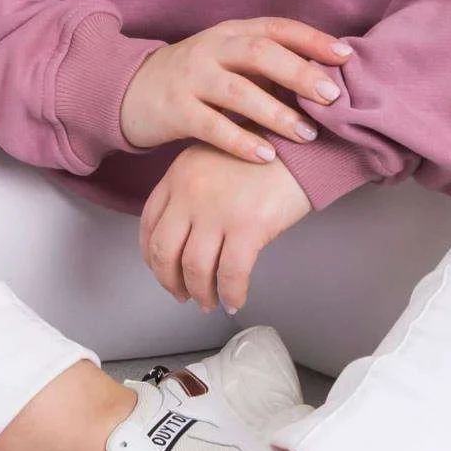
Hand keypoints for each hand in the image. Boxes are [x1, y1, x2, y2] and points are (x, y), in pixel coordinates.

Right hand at [120, 16, 350, 163]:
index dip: (312, 39)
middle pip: (260, 53)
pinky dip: (241, 141)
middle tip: (332, 96)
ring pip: (238, 91)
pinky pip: (211, 126)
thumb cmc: (194, 79)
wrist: (129, 91)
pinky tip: (266, 156)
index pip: (276, 28)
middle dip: (299, 73)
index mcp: (230, 33)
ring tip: (307, 135)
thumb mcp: (226, 60)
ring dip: (276, 113)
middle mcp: (211, 49)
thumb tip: (327, 77)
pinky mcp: (174, 109)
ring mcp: (190, 78)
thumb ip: (266, 64)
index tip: (345, 56)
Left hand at [139, 140, 313, 314]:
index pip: (149, 224)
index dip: (151, 256)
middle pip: (164, 251)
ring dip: (200, 293)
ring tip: (209, 303)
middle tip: (182, 295)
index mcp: (178, 175)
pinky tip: (235, 300)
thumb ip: (194, 189)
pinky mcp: (248, 227)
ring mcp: (217, 211)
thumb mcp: (214, 157)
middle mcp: (190, 193)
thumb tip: (189, 236)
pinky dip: (231, 294)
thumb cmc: (265, 154)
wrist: (302, 147)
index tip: (162, 271)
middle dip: (170, 281)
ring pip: (194, 269)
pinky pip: (231, 275)